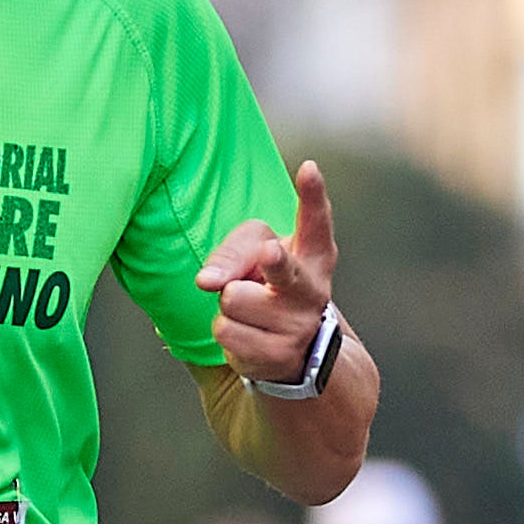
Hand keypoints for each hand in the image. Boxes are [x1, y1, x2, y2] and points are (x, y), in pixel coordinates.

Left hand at [198, 158, 335, 382]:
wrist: (292, 351)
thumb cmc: (267, 285)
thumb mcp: (254, 256)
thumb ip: (233, 253)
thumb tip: (207, 282)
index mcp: (315, 255)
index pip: (316, 221)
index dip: (313, 195)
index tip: (308, 167)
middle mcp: (313, 289)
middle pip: (286, 270)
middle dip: (275, 262)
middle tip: (270, 253)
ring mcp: (299, 325)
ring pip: (233, 299)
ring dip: (229, 305)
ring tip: (249, 311)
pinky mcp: (278, 355)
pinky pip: (225, 330)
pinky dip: (226, 331)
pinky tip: (247, 334)